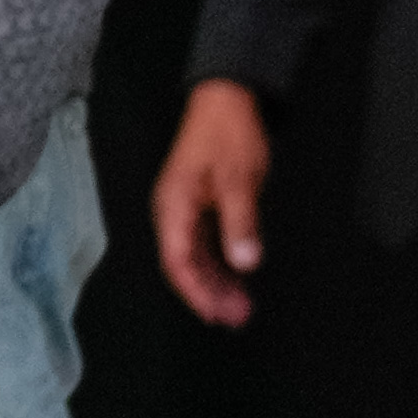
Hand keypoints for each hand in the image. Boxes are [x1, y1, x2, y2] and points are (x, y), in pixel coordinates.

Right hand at [155, 77, 269, 327]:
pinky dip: (219, 264)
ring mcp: (185, 209)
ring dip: (214, 282)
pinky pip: (203, 244)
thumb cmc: (230, 136)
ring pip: (193, 256)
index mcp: (174, 205)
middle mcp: (172, 211)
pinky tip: (237, 278)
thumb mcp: (240, 178)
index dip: (196, 291)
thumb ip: (241, 221)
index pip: (177, 259)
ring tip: (241, 306)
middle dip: (207, 293)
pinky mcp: (199, 205)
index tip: (217, 314)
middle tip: (237, 318)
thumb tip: (244, 263)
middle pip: (182, 263)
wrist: (226, 99)